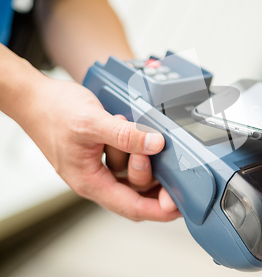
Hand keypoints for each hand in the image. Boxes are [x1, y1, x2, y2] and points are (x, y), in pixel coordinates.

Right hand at [22, 76, 180, 221]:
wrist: (35, 98)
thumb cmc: (53, 112)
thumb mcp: (93, 123)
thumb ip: (126, 135)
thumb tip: (156, 144)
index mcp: (91, 182)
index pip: (131, 207)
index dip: (159, 210)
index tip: (180, 206)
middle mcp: (96, 179)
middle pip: (136, 191)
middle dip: (151, 173)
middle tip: (155, 147)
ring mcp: (98, 168)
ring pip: (132, 174)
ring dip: (141, 157)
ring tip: (135, 132)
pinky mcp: (101, 155)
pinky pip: (127, 158)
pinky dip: (136, 148)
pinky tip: (133, 131)